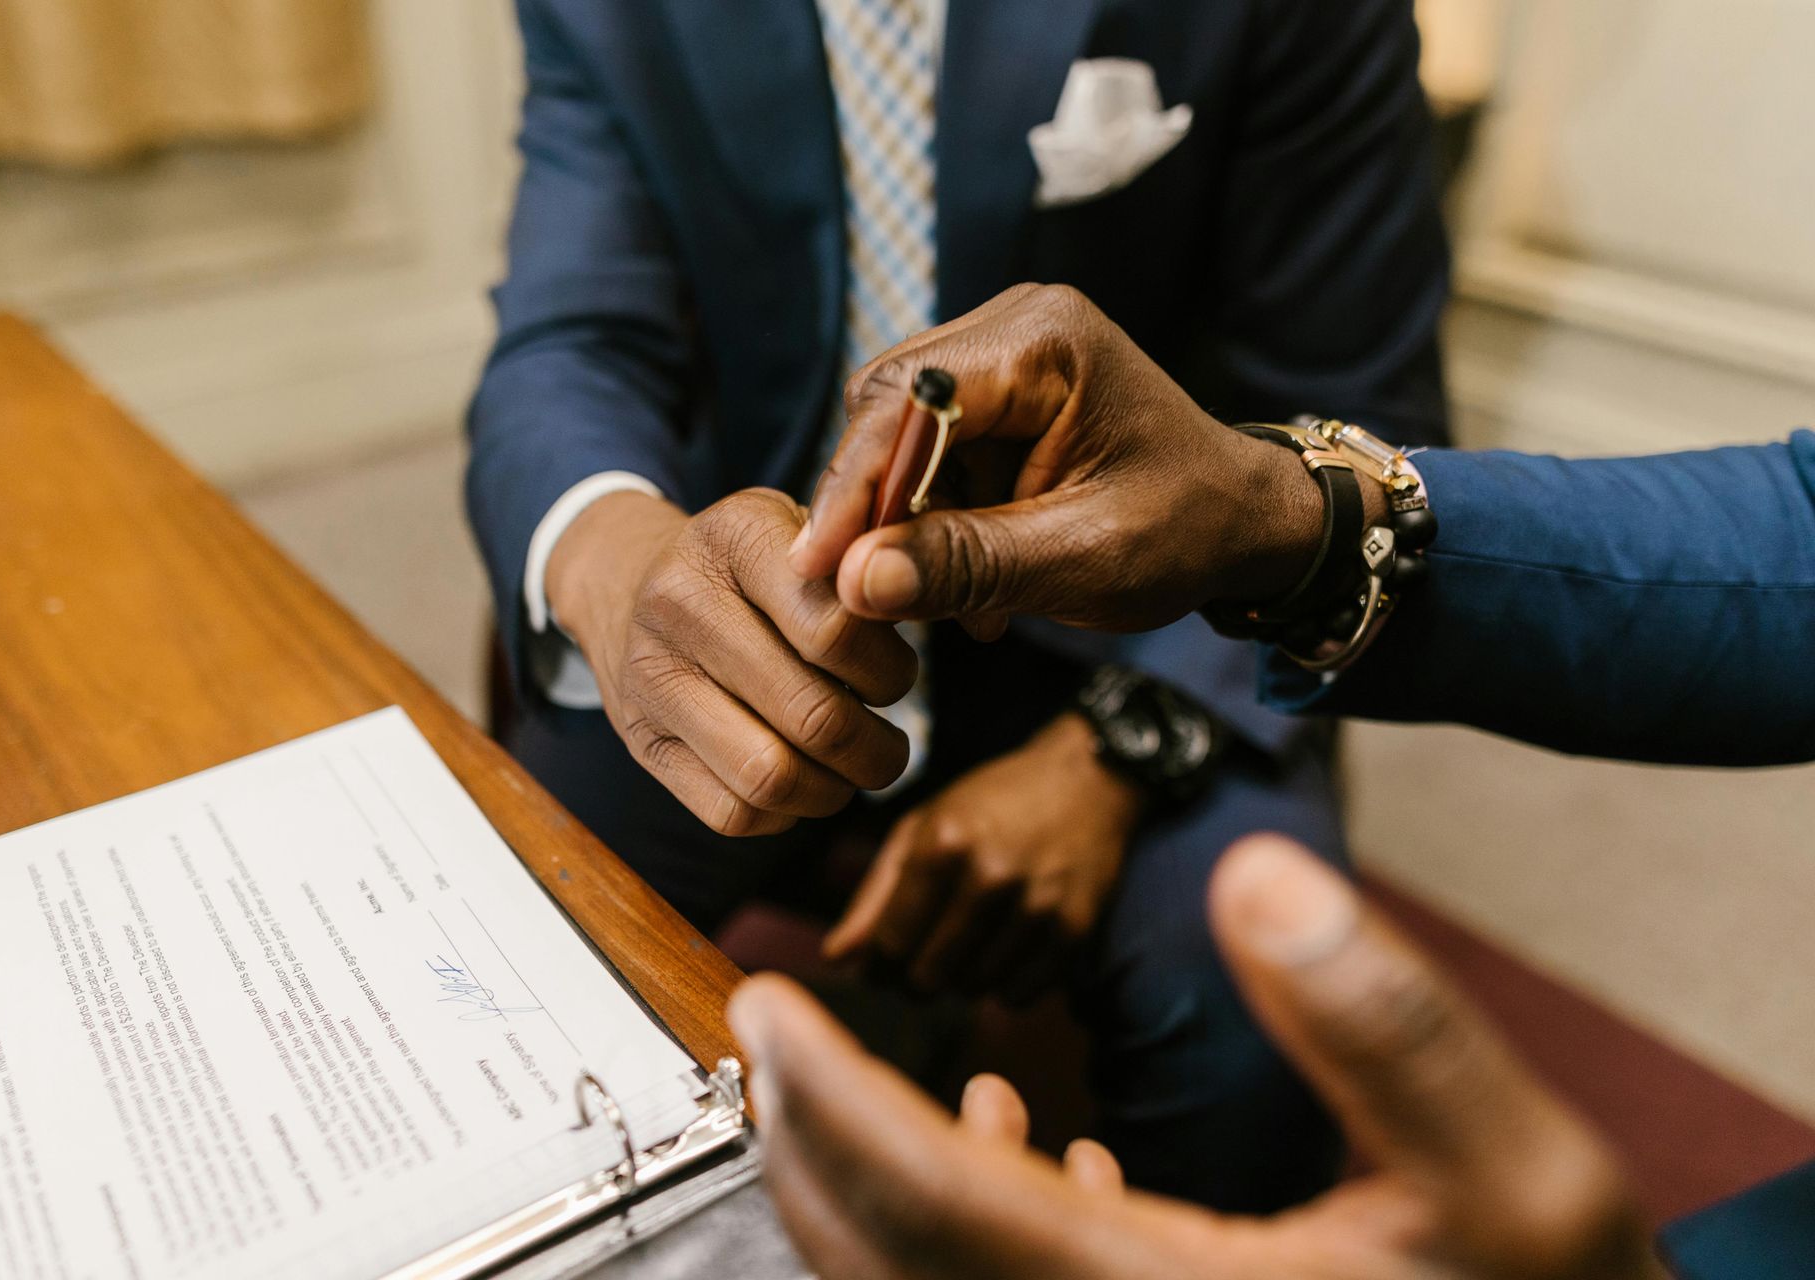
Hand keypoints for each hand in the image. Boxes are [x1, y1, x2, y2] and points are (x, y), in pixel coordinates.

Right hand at [548, 488, 915, 835]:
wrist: (636, 587)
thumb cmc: (757, 569)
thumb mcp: (811, 535)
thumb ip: (869, 566)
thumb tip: (926, 600)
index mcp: (738, 537)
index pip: (836, 632)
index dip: (888, 673)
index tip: (894, 677)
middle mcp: (681, 603)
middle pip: (814, 717)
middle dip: (875, 749)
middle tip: (889, 746)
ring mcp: (652, 677)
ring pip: (770, 777)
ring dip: (833, 790)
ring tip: (848, 769)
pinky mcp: (640, 741)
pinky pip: (732, 814)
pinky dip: (783, 813)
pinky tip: (798, 781)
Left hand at [730, 836, 1666, 1279]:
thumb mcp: (1510, 1167)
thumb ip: (1381, 1022)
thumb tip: (1259, 876)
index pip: (930, 1198)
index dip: (829, 1094)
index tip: (766, 998)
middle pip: (887, 1257)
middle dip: (809, 1141)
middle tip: (772, 1035)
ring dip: (874, 1184)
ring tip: (857, 1085)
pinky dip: (972, 1224)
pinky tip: (1028, 1153)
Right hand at [789, 283, 1338, 635]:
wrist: (1247, 520)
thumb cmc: (1188, 532)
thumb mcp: (1082, 560)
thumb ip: (968, 566)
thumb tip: (854, 582)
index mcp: (1044, 343)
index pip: (907, 403)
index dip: (853, 487)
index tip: (814, 568)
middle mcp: (1015, 324)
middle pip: (886, 408)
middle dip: (871, 505)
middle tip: (859, 591)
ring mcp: (1004, 352)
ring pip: (898, 434)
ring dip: (905, 518)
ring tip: (941, 598)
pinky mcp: (998, 392)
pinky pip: (930, 449)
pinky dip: (933, 515)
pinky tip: (965, 576)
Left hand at [822, 713, 1141, 1002]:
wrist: (1085, 779)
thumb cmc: (990, 803)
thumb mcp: (922, 829)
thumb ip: (875, 896)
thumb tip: (835, 959)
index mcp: (942, 845)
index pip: (891, 945)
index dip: (878, 968)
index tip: (880, 969)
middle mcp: (989, 877)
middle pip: (929, 976)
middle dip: (916, 980)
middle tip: (922, 962)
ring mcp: (1037, 905)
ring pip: (975, 990)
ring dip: (962, 981)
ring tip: (967, 947)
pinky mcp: (1075, 929)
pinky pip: (1020, 994)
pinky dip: (1005, 987)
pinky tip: (1004, 951)